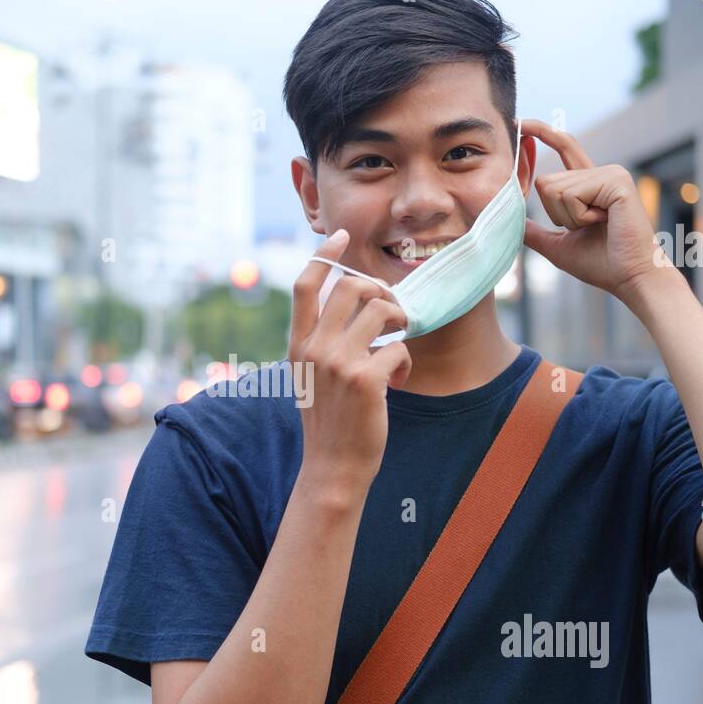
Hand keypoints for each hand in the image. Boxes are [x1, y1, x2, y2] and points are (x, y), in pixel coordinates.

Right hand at [289, 229, 411, 494]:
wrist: (332, 467)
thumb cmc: (329, 421)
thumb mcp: (310, 376)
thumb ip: (320, 342)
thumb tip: (348, 303)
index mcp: (298, 345)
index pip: (305, 286)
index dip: (325, 255)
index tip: (342, 236)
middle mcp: (315, 349)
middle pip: (352, 288)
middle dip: (381, 292)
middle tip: (392, 314)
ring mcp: (339, 363)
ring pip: (382, 312)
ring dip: (400, 324)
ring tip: (398, 346)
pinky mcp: (366, 380)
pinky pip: (398, 348)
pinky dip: (404, 362)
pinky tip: (397, 383)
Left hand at [520, 119, 668, 300]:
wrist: (630, 278)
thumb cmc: (601, 264)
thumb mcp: (557, 246)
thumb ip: (535, 231)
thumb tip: (509, 221)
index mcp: (590, 183)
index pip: (563, 147)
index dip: (541, 132)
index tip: (519, 120)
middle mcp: (602, 172)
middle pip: (546, 182)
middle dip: (557, 215)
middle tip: (588, 228)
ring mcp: (611, 173)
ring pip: (555, 189)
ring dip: (569, 218)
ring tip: (599, 226)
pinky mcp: (615, 181)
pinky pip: (571, 195)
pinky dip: (579, 217)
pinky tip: (604, 222)